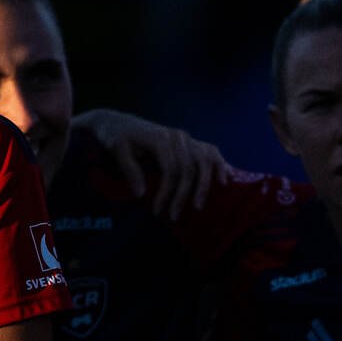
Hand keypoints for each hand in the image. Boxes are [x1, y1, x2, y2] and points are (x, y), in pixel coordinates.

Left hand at [78, 110, 228, 219]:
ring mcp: (185, 138)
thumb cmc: (116, 137)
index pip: (171, 169)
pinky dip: (220, 164)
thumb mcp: (117, 149)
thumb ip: (130, 169)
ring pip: (204, 161)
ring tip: (198, 205)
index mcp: (161, 138)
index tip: (156, 211)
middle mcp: (178, 137)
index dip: (166, 192)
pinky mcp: (188, 142)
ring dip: (204, 185)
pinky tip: (225, 180)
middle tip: (173, 217)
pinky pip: (210, 151)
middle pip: (189, 169)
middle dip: (183, 195)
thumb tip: (142, 193)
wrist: (118, 123)